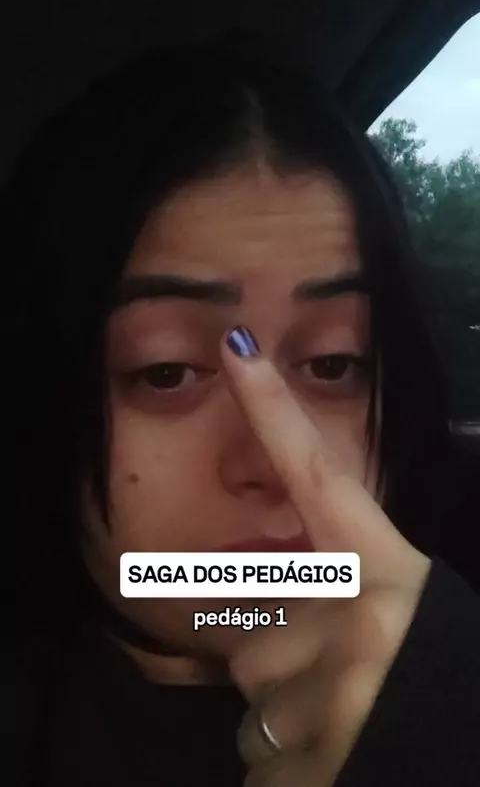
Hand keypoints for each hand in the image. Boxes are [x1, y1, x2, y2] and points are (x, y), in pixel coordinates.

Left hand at [221, 330, 430, 786]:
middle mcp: (359, 618)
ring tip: (342, 726)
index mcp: (390, 573)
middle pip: (254, 628)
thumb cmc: (447, 674)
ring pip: (253, 698)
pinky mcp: (315, 761)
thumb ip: (345, 587)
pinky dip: (285, 770)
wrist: (465, 739)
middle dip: (278, 658)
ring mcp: (337, 690)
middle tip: (335, 681)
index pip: (319, 474)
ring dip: (284, 717)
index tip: (235, 350)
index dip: (273, 410)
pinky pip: (258, 764)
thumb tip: (280, 585)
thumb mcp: (408, 611)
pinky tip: (330, 764)